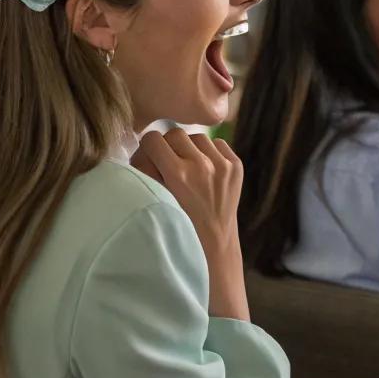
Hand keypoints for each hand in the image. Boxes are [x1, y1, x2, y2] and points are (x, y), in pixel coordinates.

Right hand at [133, 129, 248, 319]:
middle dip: (167, 146)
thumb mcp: (156, 200)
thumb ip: (145, 171)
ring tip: (187, 168)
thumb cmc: (179, 225)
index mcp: (178, 174)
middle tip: (167, 163)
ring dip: (189, 148)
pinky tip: (204, 171)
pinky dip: (208, 153)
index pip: (153, 139)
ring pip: (196, 136)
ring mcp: (223, 165)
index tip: (149, 158)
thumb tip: (143, 148)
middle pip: (174, 134)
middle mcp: (202, 166)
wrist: (214, 243)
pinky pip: (216, 143)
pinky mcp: (236, 165)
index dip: (148, 149)